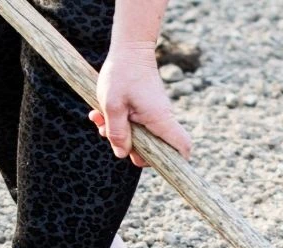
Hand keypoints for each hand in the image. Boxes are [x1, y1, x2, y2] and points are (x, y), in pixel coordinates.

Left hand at [91, 42, 191, 164]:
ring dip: (120, 134)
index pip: (182, 147)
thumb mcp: (112, 105)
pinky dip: (120, 123)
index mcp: (160, 120)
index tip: (158, 163)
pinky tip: (102, 114)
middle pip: (155, 149)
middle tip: (110, 136)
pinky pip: (135, 125)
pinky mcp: (147, 110)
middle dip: (132, 149)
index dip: (177, 161)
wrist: (129, 49)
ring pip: (141, 137)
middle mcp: (162, 120)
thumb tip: (122, 154)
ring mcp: (155, 115)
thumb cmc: (122, 74)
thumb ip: (117, 132)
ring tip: (100, 120)